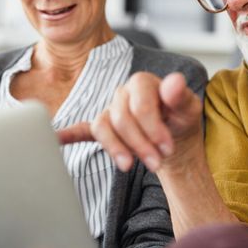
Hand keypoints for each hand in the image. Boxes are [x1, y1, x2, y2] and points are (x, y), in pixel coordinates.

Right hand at [57, 72, 202, 173]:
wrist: (175, 138)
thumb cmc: (181, 120)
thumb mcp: (190, 110)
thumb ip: (181, 96)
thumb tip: (175, 81)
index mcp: (142, 83)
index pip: (139, 104)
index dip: (152, 127)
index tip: (166, 148)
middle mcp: (122, 94)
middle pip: (121, 119)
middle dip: (139, 144)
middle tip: (156, 164)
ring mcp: (110, 111)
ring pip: (103, 127)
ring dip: (116, 148)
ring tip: (129, 166)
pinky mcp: (103, 128)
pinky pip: (81, 129)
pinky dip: (68, 135)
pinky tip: (57, 139)